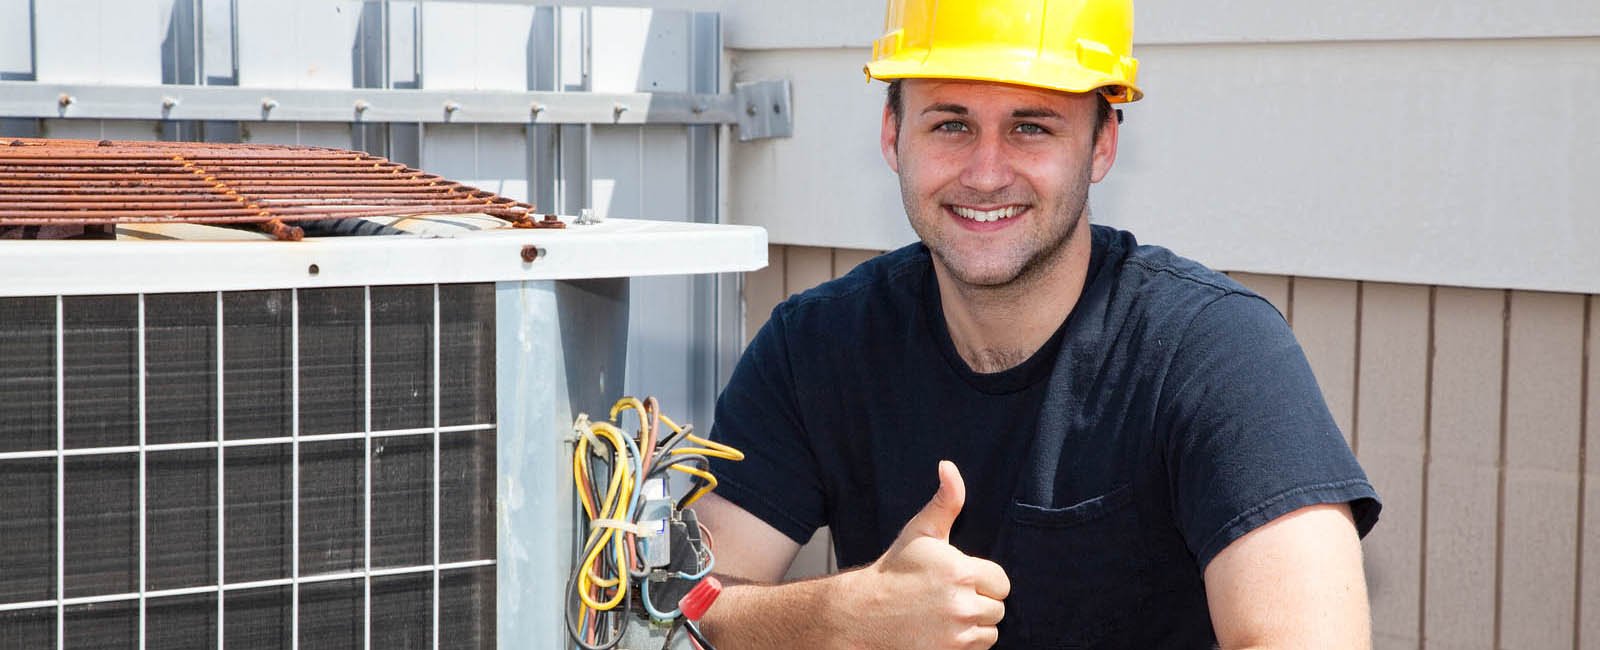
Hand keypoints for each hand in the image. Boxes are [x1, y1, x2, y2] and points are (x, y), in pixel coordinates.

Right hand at [836, 461, 1010, 648]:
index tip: (962, 577)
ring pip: (991, 630)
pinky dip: (967, 642)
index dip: (984, 578)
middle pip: (998, 607)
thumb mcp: (920, 532)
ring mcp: (956, 634)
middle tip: (951, 595)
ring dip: (976, 623)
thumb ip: (945, 501)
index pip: (1001, 581)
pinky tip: (944, 630)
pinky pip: (979, 648)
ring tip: (947, 613)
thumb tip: (949, 467)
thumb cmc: (894, 571)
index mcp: (960, 572)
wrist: (863, 613)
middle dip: (980, 601)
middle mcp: (962, 605)